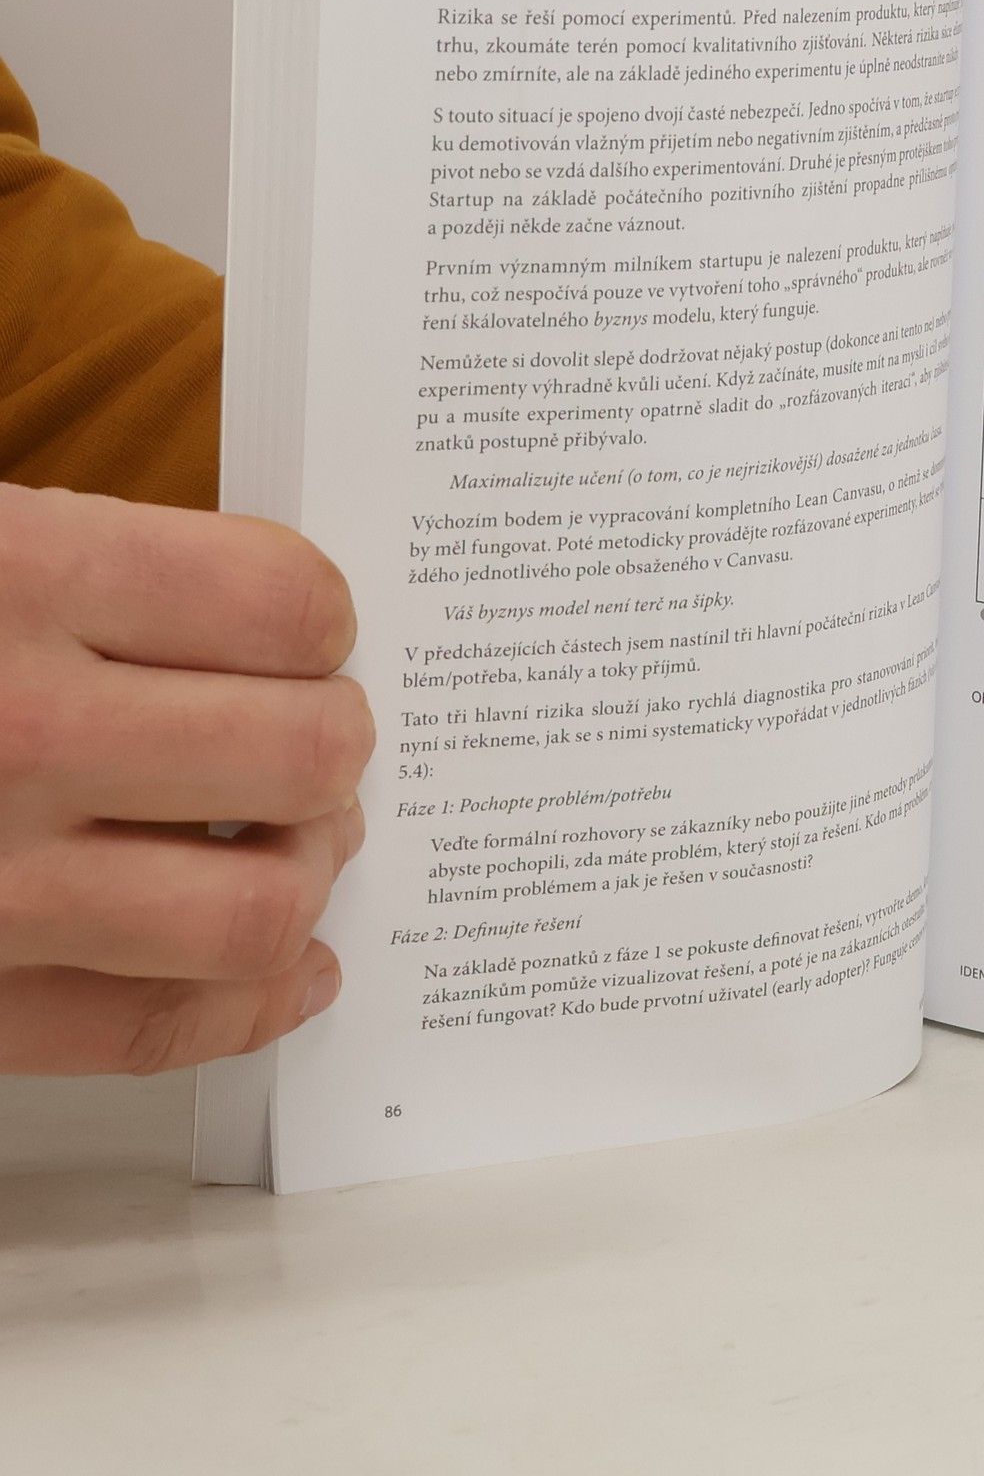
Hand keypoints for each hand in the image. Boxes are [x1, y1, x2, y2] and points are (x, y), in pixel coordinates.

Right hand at [0, 485, 373, 1072]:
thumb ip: (109, 570)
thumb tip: (288, 620)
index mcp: (23, 580)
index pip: (283, 603)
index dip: (322, 622)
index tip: (308, 636)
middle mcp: (21, 731)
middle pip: (306, 754)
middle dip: (335, 746)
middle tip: (315, 740)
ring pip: (258, 910)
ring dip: (306, 875)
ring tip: (294, 841)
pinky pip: (154, 1029)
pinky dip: (250, 1005)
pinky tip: (286, 968)